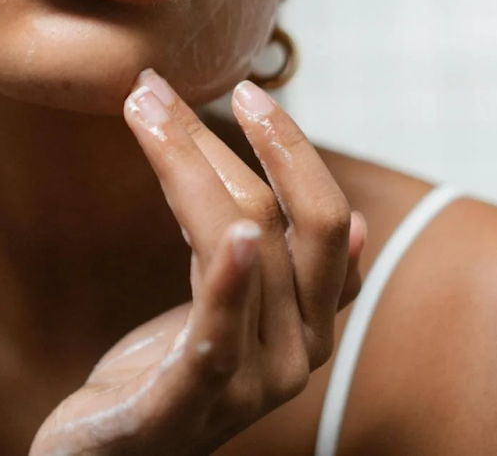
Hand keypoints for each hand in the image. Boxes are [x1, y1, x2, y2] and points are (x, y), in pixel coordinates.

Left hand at [29, 71, 366, 455]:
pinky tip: (234, 236)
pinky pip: (219, 336)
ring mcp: (249, 387)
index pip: (324, 219)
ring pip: (244, 251)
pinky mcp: (186, 409)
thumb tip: (354, 220)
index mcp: (309, 325)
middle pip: (284, 224)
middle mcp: (296, 356)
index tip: (248, 91)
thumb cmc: (162, 377)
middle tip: (157, 87)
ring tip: (143, 109)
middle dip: (230, 144)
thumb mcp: (222, 309)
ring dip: (189, 166)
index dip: (292, 151)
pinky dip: (231, 281)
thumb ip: (268, 262)